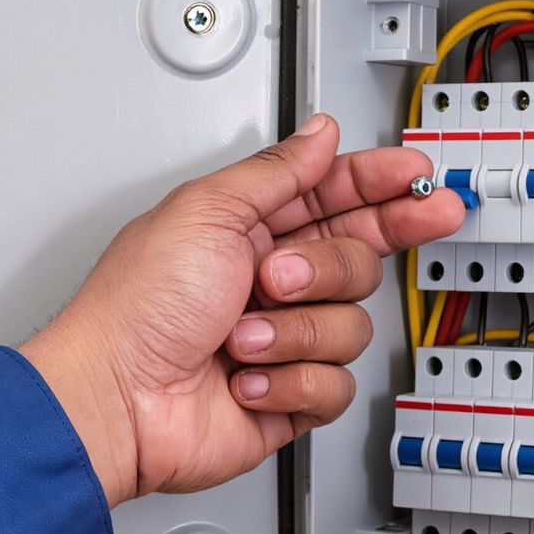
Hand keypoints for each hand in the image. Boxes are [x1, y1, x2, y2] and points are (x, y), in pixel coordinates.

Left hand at [20, 113, 459, 505]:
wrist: (114, 399)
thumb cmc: (136, 309)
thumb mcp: (205, 211)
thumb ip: (276, 171)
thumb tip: (319, 134)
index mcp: (251, 229)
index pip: (338, 196)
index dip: (382, 184)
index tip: (419, 179)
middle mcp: (273, 283)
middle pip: (359, 259)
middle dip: (328, 269)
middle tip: (285, 277)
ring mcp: (283, 340)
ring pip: (351, 326)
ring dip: (291, 332)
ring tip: (237, 338)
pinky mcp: (290, 396)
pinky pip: (336, 386)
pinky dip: (290, 380)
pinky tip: (244, 378)